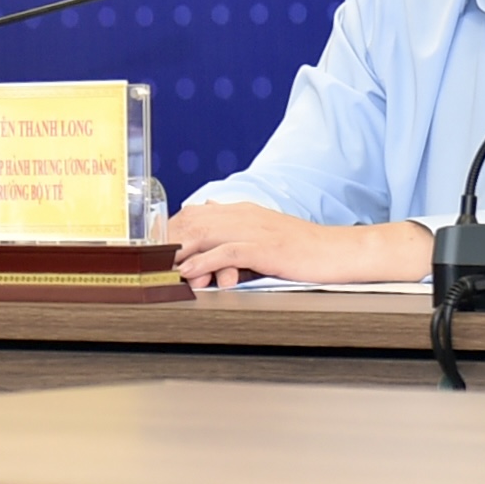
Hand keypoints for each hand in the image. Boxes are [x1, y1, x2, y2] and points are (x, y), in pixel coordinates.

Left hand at [166, 201, 431, 288]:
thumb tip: (207, 248)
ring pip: (204, 236)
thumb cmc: (302, 251)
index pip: (195, 214)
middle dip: (167, 240)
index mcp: (242, 211)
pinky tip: (190, 272)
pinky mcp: (263, 247)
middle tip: (146, 259)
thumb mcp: (264, 238)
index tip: (152, 244)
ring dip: (179, 252)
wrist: (338, 252)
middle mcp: (242, 215)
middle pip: (192, 222)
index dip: (171, 229)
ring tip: (159, 267)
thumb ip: (236, 240)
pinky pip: (226, 252)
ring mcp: (253, 230)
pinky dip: (204, 262)